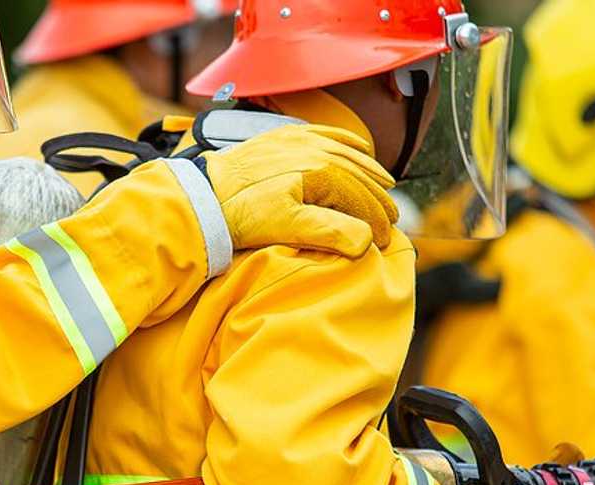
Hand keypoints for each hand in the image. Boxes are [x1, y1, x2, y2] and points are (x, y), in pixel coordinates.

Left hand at [202, 124, 398, 254]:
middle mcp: (315, 149)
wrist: (203, 195)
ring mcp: (299, 140)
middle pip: (358, 175)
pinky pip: (325, 134)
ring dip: (368, 172)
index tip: (383, 240)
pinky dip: (346, 141)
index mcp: (321, 170)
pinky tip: (359, 147)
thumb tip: (366, 240)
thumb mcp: (287, 226)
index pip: (361, 197)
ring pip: (346, 154)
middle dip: (377, 200)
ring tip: (385, 188)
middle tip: (391, 221)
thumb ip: (329, 231)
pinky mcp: (283, 137)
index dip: (376, 221)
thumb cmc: (243, 213)